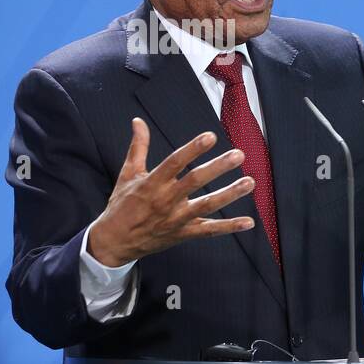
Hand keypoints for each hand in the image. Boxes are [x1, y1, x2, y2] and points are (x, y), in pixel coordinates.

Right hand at [87, 118, 256, 266]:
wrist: (114, 242)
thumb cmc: (121, 205)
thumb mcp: (127, 174)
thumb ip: (138, 147)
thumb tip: (138, 121)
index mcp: (151, 183)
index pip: (174, 162)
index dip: (193, 149)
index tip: (211, 136)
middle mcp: (165, 200)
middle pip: (195, 181)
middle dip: (218, 167)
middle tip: (238, 155)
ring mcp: (176, 218)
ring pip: (207, 205)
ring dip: (230, 194)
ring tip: (250, 182)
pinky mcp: (184, 233)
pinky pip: (209, 231)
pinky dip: (229, 227)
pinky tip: (248, 222)